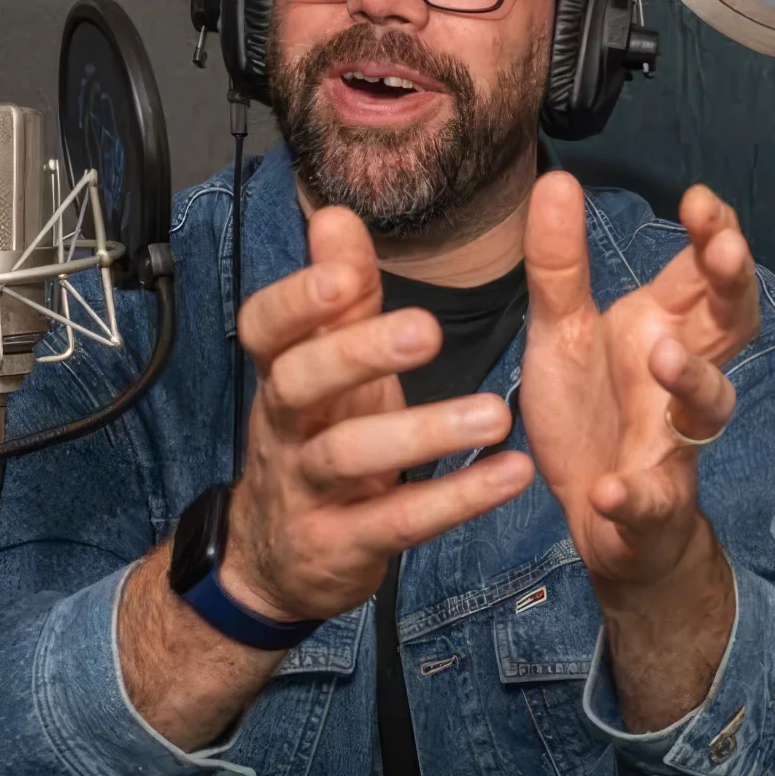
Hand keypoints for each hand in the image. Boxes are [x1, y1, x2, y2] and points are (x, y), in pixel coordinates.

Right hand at [224, 205, 535, 621]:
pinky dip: (456, 499)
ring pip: (349, 456)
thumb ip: (340, 299)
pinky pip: (398, 523)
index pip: (264, 328)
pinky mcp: (341, 546)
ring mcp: (306, 491)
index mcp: (282, 375)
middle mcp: (284, 428)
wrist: (276, 560)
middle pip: (300, 383)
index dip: (297, 301)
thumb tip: (337, 215)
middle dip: (360, 353)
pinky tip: (510, 475)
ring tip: (496, 415)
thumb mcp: (328, 370)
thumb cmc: (320, 439)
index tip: (347, 274)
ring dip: (423, 432)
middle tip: (430, 330)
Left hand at [517, 173, 758, 591]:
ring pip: (709, 409)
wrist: (593, 514)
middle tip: (724, 251)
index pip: (706, 273)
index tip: (698, 200)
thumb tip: (558, 178)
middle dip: (734, 286)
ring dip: (693, 380)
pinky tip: (610, 488)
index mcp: (662, 328)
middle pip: (732, 326)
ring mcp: (672, 441)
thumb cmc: (589, 411)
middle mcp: (680, 378)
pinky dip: (635, 496)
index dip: (714, 234)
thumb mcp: (559, 332)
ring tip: (661, 355)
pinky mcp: (649, 504)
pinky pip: (652, 500)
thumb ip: (560, 264)